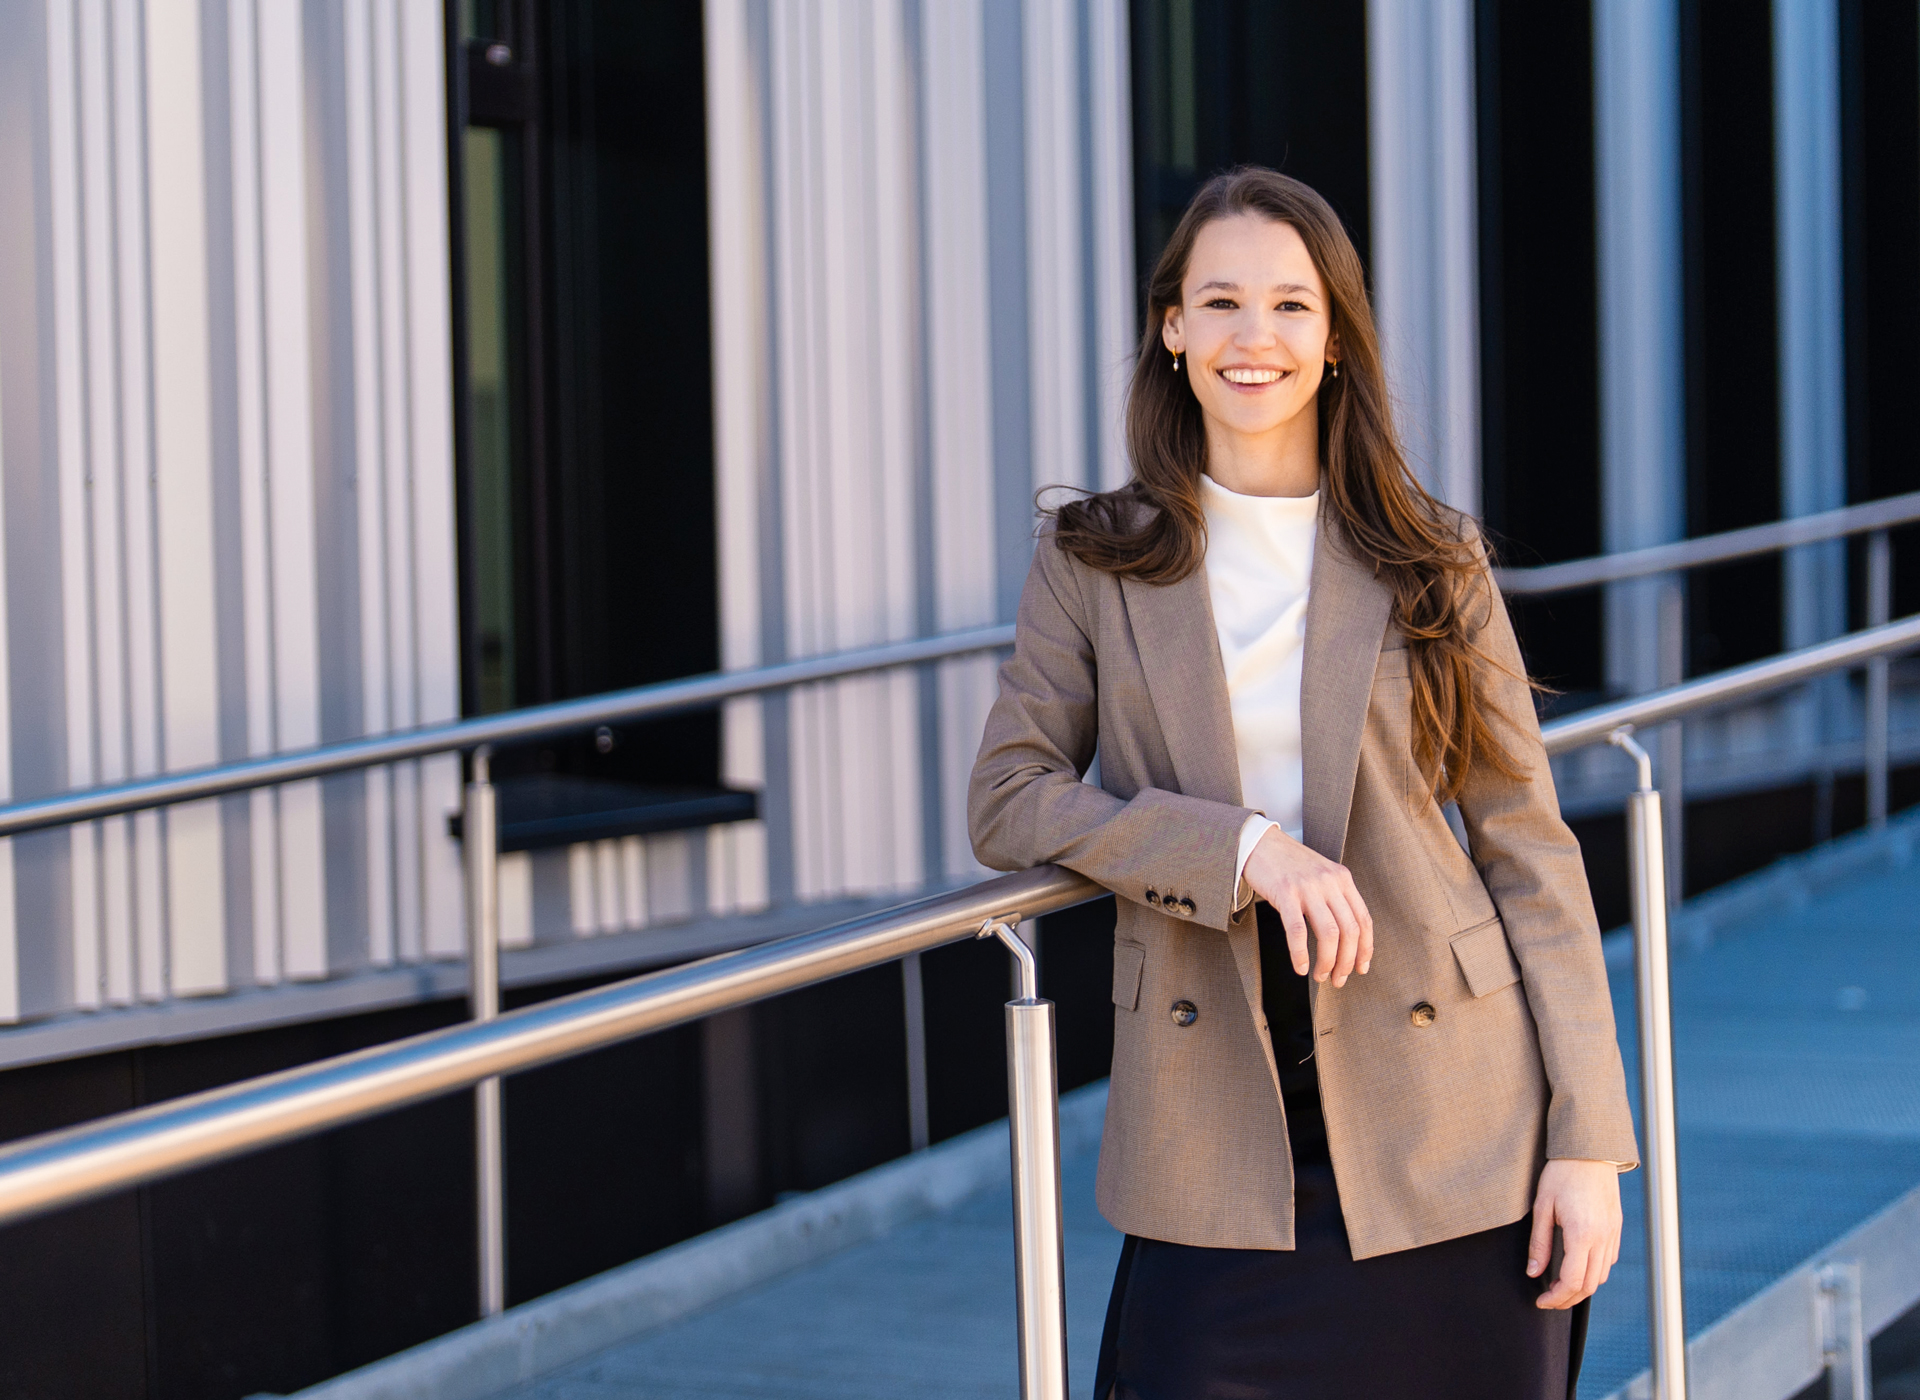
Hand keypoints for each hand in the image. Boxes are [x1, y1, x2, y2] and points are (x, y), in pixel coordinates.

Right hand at [1241, 827, 1372, 986]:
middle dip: (1347, 962)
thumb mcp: (1321, 875)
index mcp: (1343, 879)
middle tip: (1338, 980)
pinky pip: (1297, 930)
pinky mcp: (1285, 892)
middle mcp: (1330, 882)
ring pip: (1329, 933)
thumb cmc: (1288, 864)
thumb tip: (1345, 938)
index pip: (1364, 920)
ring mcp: (1308, 886)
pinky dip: (1300, 954)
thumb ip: (1335, 897)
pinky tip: (1300, 967)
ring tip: (1320, 976)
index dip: (1365, 949)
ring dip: (1327, 962)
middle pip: (1350, 931)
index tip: (1361, 968)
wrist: (1258, 842)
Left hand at [1528, 1159, 1622, 1307]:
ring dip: (1582, 1287)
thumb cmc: (1561, 1174)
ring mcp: (1613, 1234)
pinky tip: (1578, 1267)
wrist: (1589, 1150)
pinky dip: (1594, 1272)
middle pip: (1590, 1285)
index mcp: (1582, 1234)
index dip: (1557, 1298)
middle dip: (1568, 1299)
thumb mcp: (1542, 1207)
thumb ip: (1540, 1243)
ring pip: (1602, 1275)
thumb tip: (1534, 1273)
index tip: (1542, 1301)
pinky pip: (1608, 1260)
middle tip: (1548, 1300)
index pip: (1573, 1281)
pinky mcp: (1617, 1227)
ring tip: (1561, 1287)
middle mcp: (1603, 1238)